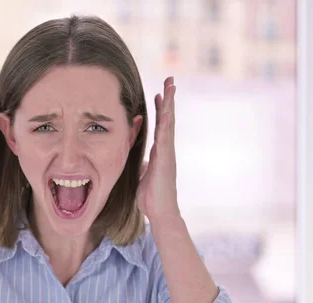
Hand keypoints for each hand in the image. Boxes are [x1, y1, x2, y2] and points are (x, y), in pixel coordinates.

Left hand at [137, 77, 180, 222]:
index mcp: (160, 151)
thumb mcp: (143, 174)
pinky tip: (166, 110)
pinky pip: (165, 138)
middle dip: (168, 99)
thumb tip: (142, 160)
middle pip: (168, 118)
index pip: (160, 125)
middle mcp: (166, 149)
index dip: (160, 109)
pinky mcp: (165, 160)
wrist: (160, 212)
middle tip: (170, 80)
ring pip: (168, 123)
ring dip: (169, 104)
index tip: (158, 93)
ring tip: (170, 86)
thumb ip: (144, 164)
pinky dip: (165, 123)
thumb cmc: (151, 196)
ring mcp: (167, 153)